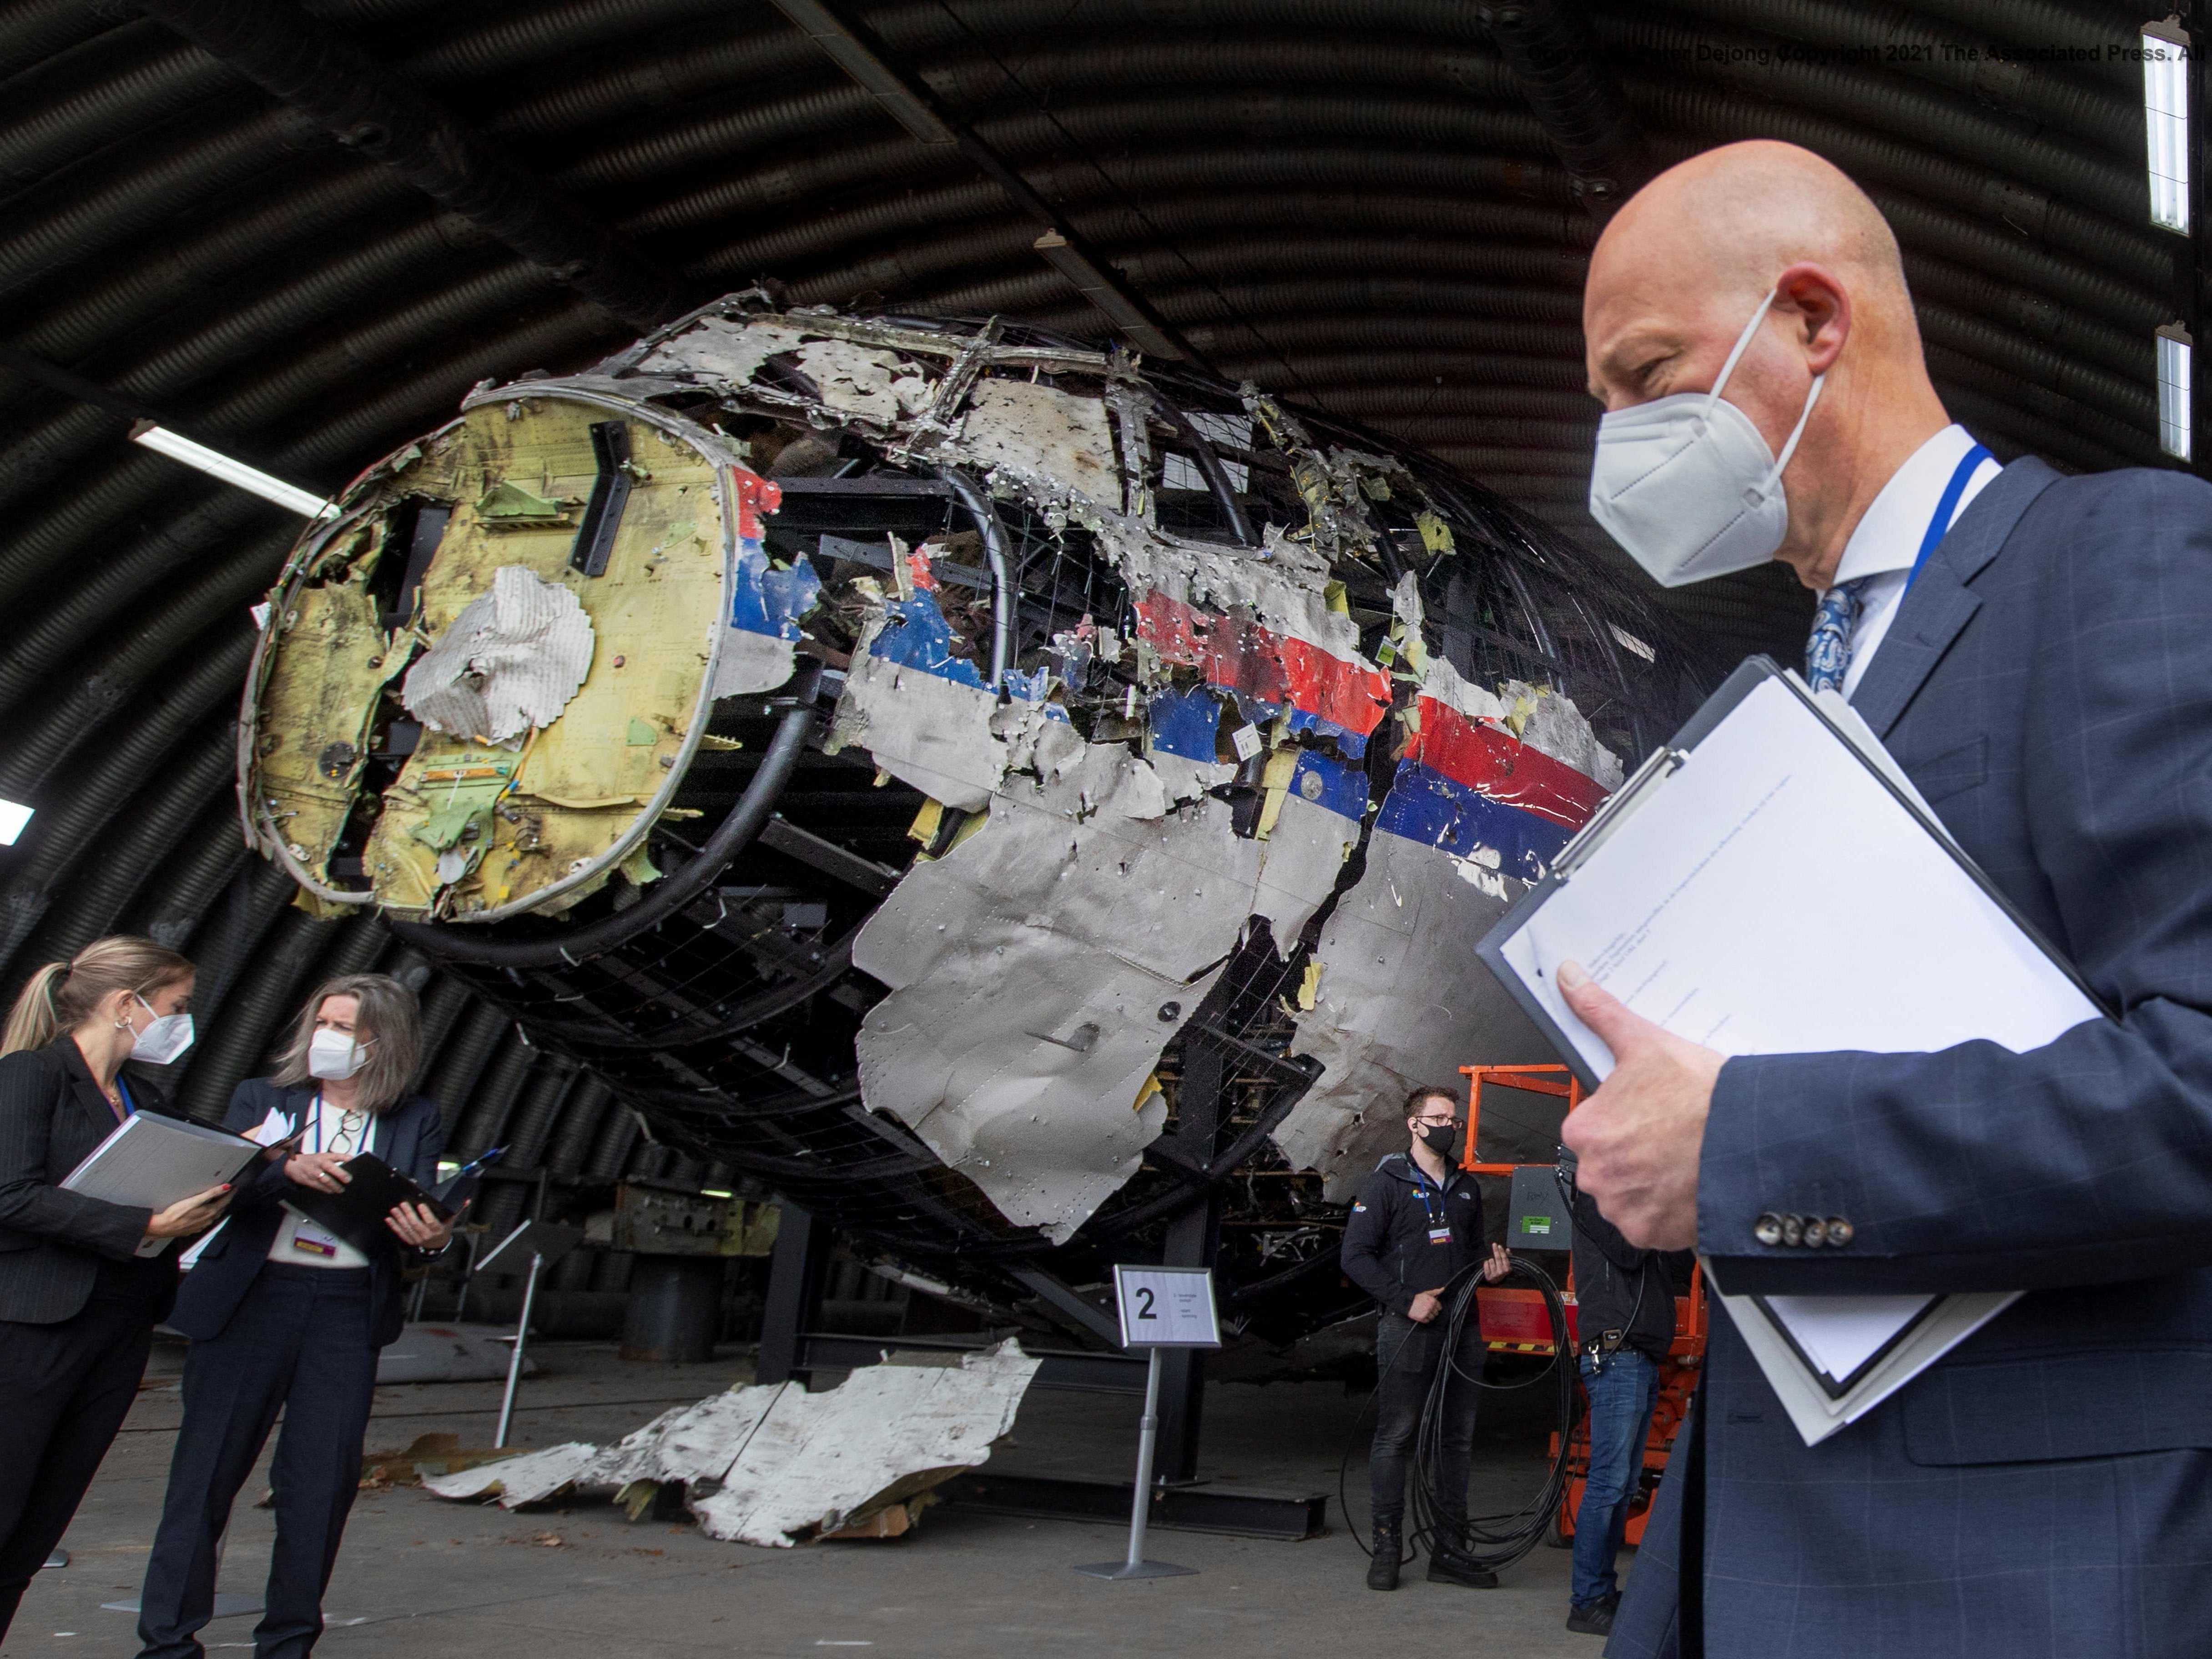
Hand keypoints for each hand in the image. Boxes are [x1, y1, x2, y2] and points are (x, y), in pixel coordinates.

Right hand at [145, 1182, 230, 1239]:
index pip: (226, 1201)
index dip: (231, 1193)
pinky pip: (207, 1221)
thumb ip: (212, 1193)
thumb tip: (226, 1187)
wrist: (164, 1227)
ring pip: (215, 1216)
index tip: (235, 1187)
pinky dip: (210, 1215)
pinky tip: (206, 1213)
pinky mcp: (195, 1228)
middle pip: (221, 1208)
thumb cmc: (177, 1213)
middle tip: (228, 1193)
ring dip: (219, 1208)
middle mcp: (208, 1220)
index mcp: (210, 1212)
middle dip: (226, 1200)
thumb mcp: (195, 1200)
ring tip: (219, 1201)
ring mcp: (202, 1225)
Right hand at [284, 1151, 352, 1193]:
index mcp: (324, 1157)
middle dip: (340, 1174)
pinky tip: (332, 1191)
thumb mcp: (322, 1156)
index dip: (343, 1157)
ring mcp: (313, 1172)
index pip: (335, 1155)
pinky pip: (319, 1186)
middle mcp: (319, 1164)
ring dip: (334, 1186)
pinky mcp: (309, 1180)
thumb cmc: (313, 1161)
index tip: (351, 1159)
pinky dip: (326, 1189)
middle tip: (348, 1180)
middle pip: (330, 1168)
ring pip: (325, 1179)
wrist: (293, 1165)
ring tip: (341, 1189)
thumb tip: (349, 1164)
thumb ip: (334, 1160)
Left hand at [385, 1199, 459, 1250]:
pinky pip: (401, 1234)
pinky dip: (394, 1227)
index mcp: (437, 1230)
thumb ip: (458, 1210)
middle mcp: (427, 1235)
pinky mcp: (410, 1240)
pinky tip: (389, 1219)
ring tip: (394, 1209)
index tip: (421, 1204)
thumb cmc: (444, 1230)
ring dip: (399, 1219)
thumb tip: (467, 1200)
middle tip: (403, 1204)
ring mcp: (417, 1239)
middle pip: (416, 1225)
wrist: (437, 1246)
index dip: (426, 1214)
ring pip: (407, 1229)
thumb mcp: (452, 1221)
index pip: (431, 1222)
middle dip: (409, 1214)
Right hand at [1406, 1289, 1443, 1323]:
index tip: (1432, 1306)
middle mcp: (1430, 1307)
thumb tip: (1443, 1289)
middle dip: (1432, 1311)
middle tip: (1427, 1309)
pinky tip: (1422, 1315)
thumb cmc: (1417, 1297)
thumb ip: (1436, 1291)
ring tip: (1424, 1312)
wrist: (1407, 1302)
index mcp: (1433, 1301)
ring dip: (1429, 1315)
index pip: (1439, 1308)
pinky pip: (1427, 1321)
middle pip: (1436, 1313)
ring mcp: (1426, 1313)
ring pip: (1432, 1317)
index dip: (1436, 1307)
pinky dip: (1425, 1319)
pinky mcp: (1422, 1318)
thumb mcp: (1427, 1293)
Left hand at [1479, 1242, 1511, 1282]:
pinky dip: (1486, 1263)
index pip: (1504, 1258)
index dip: (1501, 1251)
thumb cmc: (1501, 1270)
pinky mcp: (1488, 1276)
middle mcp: (1502, 1272)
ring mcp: (1495, 1274)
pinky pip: (1486, 1265)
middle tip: (1494, 1244)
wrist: (1495, 1281)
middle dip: (1496, 1251)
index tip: (1499, 1245)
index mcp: (1507, 1269)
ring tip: (1492, 1261)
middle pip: (1498, 1258)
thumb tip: (1508, 1249)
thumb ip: (1507, 1256)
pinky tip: (1487, 1263)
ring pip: (1491, 1261)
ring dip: (1490, 1259)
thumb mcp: (1505, 1264)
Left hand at [1557, 960, 1723, 1249]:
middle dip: (1634, 1153)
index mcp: (1584, 1131)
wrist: (1751, 1144)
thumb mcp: (1645, 1042)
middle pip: (1608, 1163)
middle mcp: (1595, 1176)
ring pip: (1629, 1194)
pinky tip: (1690, 1187)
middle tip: (1671, 1136)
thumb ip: (1599, 1012)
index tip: (1650, 1112)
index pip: (1592, 1126)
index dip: (1623, 1117)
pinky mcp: (1652, 1236)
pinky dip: (1667, 1211)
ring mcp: (1623, 1210)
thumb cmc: (1700, 1095)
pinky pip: (1651, 1224)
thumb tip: (1566, 976)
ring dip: (1649, 1183)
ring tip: (1684, 1161)